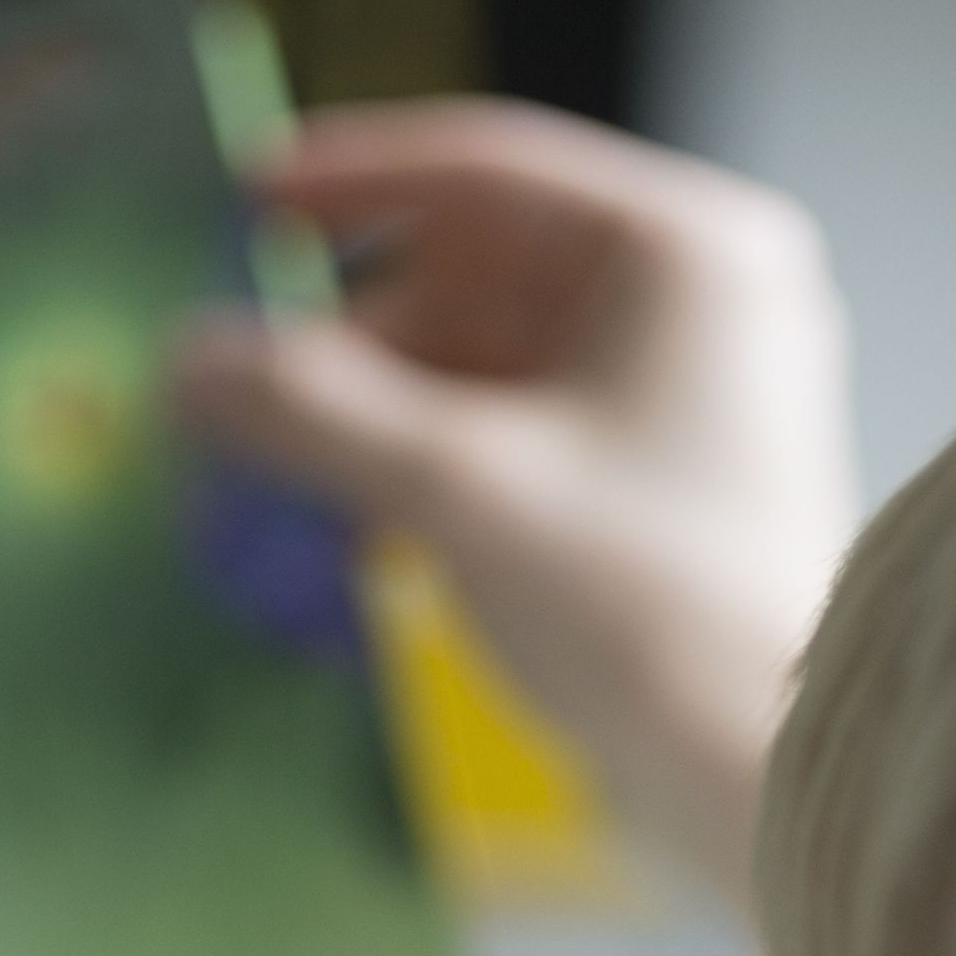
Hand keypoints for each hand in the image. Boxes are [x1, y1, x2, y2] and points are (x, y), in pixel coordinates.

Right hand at [174, 98, 859, 907]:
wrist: (767, 786)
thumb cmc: (650, 616)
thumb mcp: (461, 490)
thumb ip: (314, 410)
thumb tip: (188, 357)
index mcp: (682, 256)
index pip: (484, 169)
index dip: (347, 182)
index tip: (239, 203)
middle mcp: (694, 311)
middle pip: (475, 280)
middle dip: (347, 347)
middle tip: (230, 396)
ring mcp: (678, 410)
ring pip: (484, 375)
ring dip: (372, 425)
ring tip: (261, 480)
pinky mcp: (653, 504)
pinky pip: (513, 451)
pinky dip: (425, 480)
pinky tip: (342, 530)